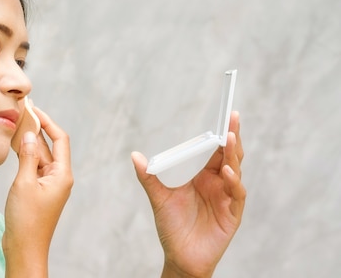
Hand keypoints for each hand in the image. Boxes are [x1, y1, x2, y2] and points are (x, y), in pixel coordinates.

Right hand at [3, 106, 72, 276]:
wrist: (24, 249)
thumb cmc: (27, 221)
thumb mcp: (24, 183)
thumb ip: (28, 157)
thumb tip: (31, 134)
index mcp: (62, 174)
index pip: (60, 139)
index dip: (48, 121)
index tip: (34, 109)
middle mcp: (59, 177)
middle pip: (51, 146)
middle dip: (38, 128)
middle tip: (22, 112)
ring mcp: (49, 184)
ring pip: (41, 156)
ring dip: (30, 141)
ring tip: (16, 124)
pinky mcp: (38, 191)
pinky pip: (34, 166)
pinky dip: (26, 155)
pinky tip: (15, 146)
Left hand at [132, 111, 245, 277]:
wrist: (180, 257)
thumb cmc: (172, 226)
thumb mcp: (159, 198)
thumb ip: (149, 177)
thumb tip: (135, 156)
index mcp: (203, 176)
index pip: (214, 150)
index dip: (220, 134)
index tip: (225, 116)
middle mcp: (218, 183)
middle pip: (229, 155)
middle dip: (232, 136)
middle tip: (232, 117)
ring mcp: (227, 198)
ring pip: (235, 171)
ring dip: (233, 155)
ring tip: (229, 139)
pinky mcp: (232, 214)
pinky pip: (236, 194)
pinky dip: (233, 182)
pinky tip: (227, 172)